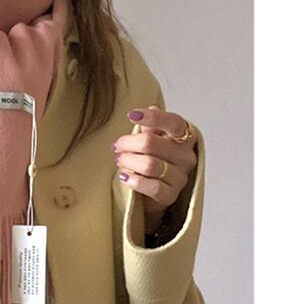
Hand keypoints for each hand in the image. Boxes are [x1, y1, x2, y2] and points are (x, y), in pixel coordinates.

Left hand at [112, 104, 197, 232]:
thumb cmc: (155, 160)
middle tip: (117, 147)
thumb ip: (153, 127)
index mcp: (186, 137)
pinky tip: (123, 177)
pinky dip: (134, 181)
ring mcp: (181, 177)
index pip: (173, 123)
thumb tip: (153, 107)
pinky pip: (152, 187)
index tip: (132, 115)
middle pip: (152, 143)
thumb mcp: (154, 140)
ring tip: (119, 161)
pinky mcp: (171, 195)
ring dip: (128, 161)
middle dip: (128, 143)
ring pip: (149, 165)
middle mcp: (187, 156)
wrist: (156, 193)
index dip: (153, 118)